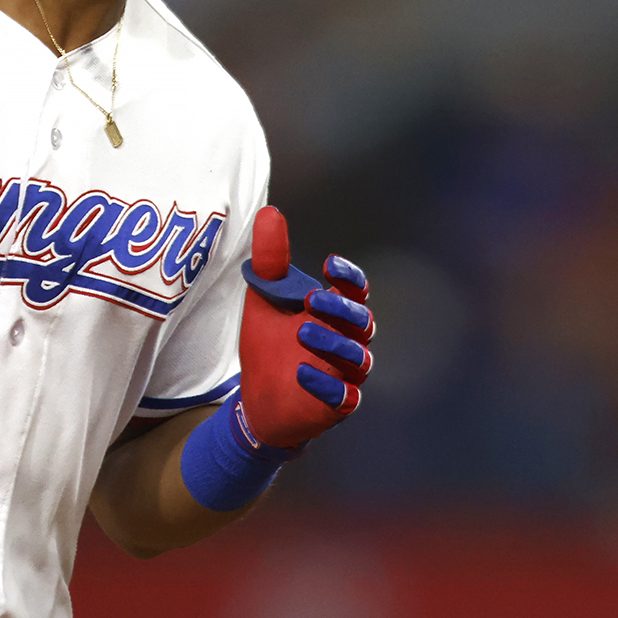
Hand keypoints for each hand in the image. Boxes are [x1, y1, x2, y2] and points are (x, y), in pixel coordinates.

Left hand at [237, 206, 373, 450]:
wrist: (254, 399)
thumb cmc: (268, 345)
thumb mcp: (264, 299)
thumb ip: (271, 260)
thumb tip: (269, 211)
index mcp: (335, 313)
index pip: (356, 292)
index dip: (349, 278)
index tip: (328, 265)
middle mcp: (347, 342)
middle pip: (363, 323)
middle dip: (341, 310)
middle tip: (311, 300)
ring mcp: (345, 375)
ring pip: (358, 359)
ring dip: (333, 343)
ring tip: (302, 331)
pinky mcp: (335, 406)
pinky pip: (344, 398)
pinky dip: (325, 385)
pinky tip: (300, 372)